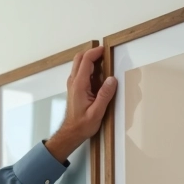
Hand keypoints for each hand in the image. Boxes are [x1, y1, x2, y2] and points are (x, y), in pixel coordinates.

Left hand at [45, 45, 117, 161]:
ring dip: (90, 60)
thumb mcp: (97, 112)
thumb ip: (105, 95)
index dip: (95, 52)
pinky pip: (80, 72)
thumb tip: (112, 79)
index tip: (105, 50)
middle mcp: (73, 82)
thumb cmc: (82, 125)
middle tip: (105, 55)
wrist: (71, 133)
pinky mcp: (74, 88)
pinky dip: (89, 68)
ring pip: (79, 64)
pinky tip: (98, 75)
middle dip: (92, 53)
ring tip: (104, 64)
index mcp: (79, 85)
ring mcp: (73, 84)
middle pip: (80, 58)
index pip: (86, 60)